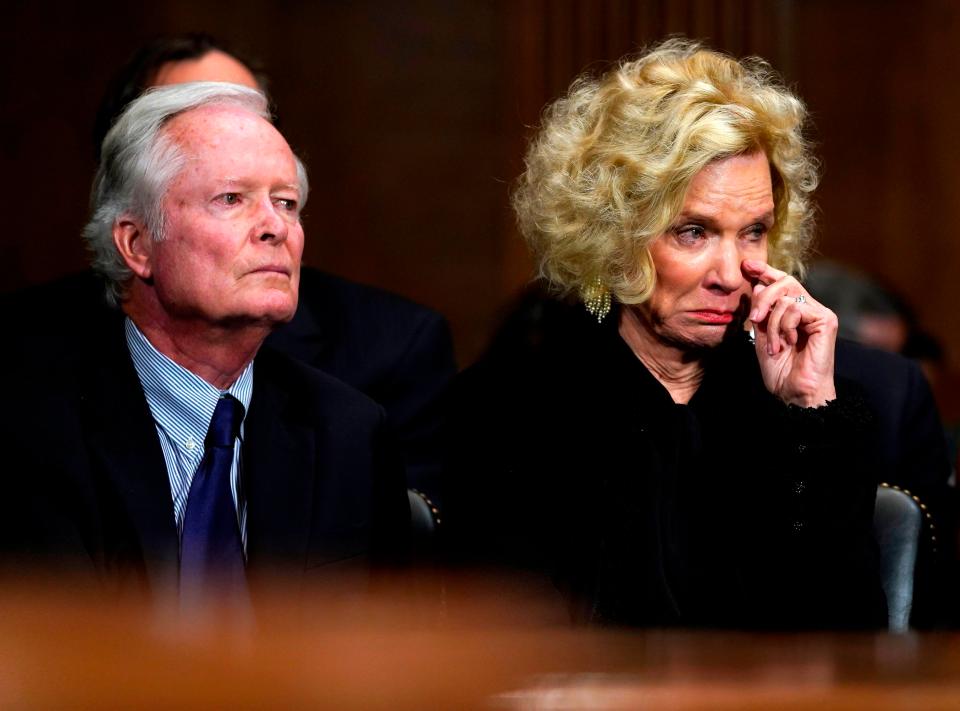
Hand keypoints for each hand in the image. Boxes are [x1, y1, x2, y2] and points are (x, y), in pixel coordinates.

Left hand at [742, 259, 837, 407]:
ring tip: (773, 345)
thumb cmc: (780, 370)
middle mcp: (810, 308)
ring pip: (786, 297)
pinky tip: (786, 343)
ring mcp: (819, 313)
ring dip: (772, 323)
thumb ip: (761, 312)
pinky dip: (783, 326)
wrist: (793, 393)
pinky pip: (795, 309)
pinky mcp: (826, 320)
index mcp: (794, 311)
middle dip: (763, 297)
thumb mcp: (762, 335)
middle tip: (754, 318)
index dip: (765, 271)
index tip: (747, 265)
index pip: (782, 282)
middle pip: (784, 282)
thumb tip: (755, 284)